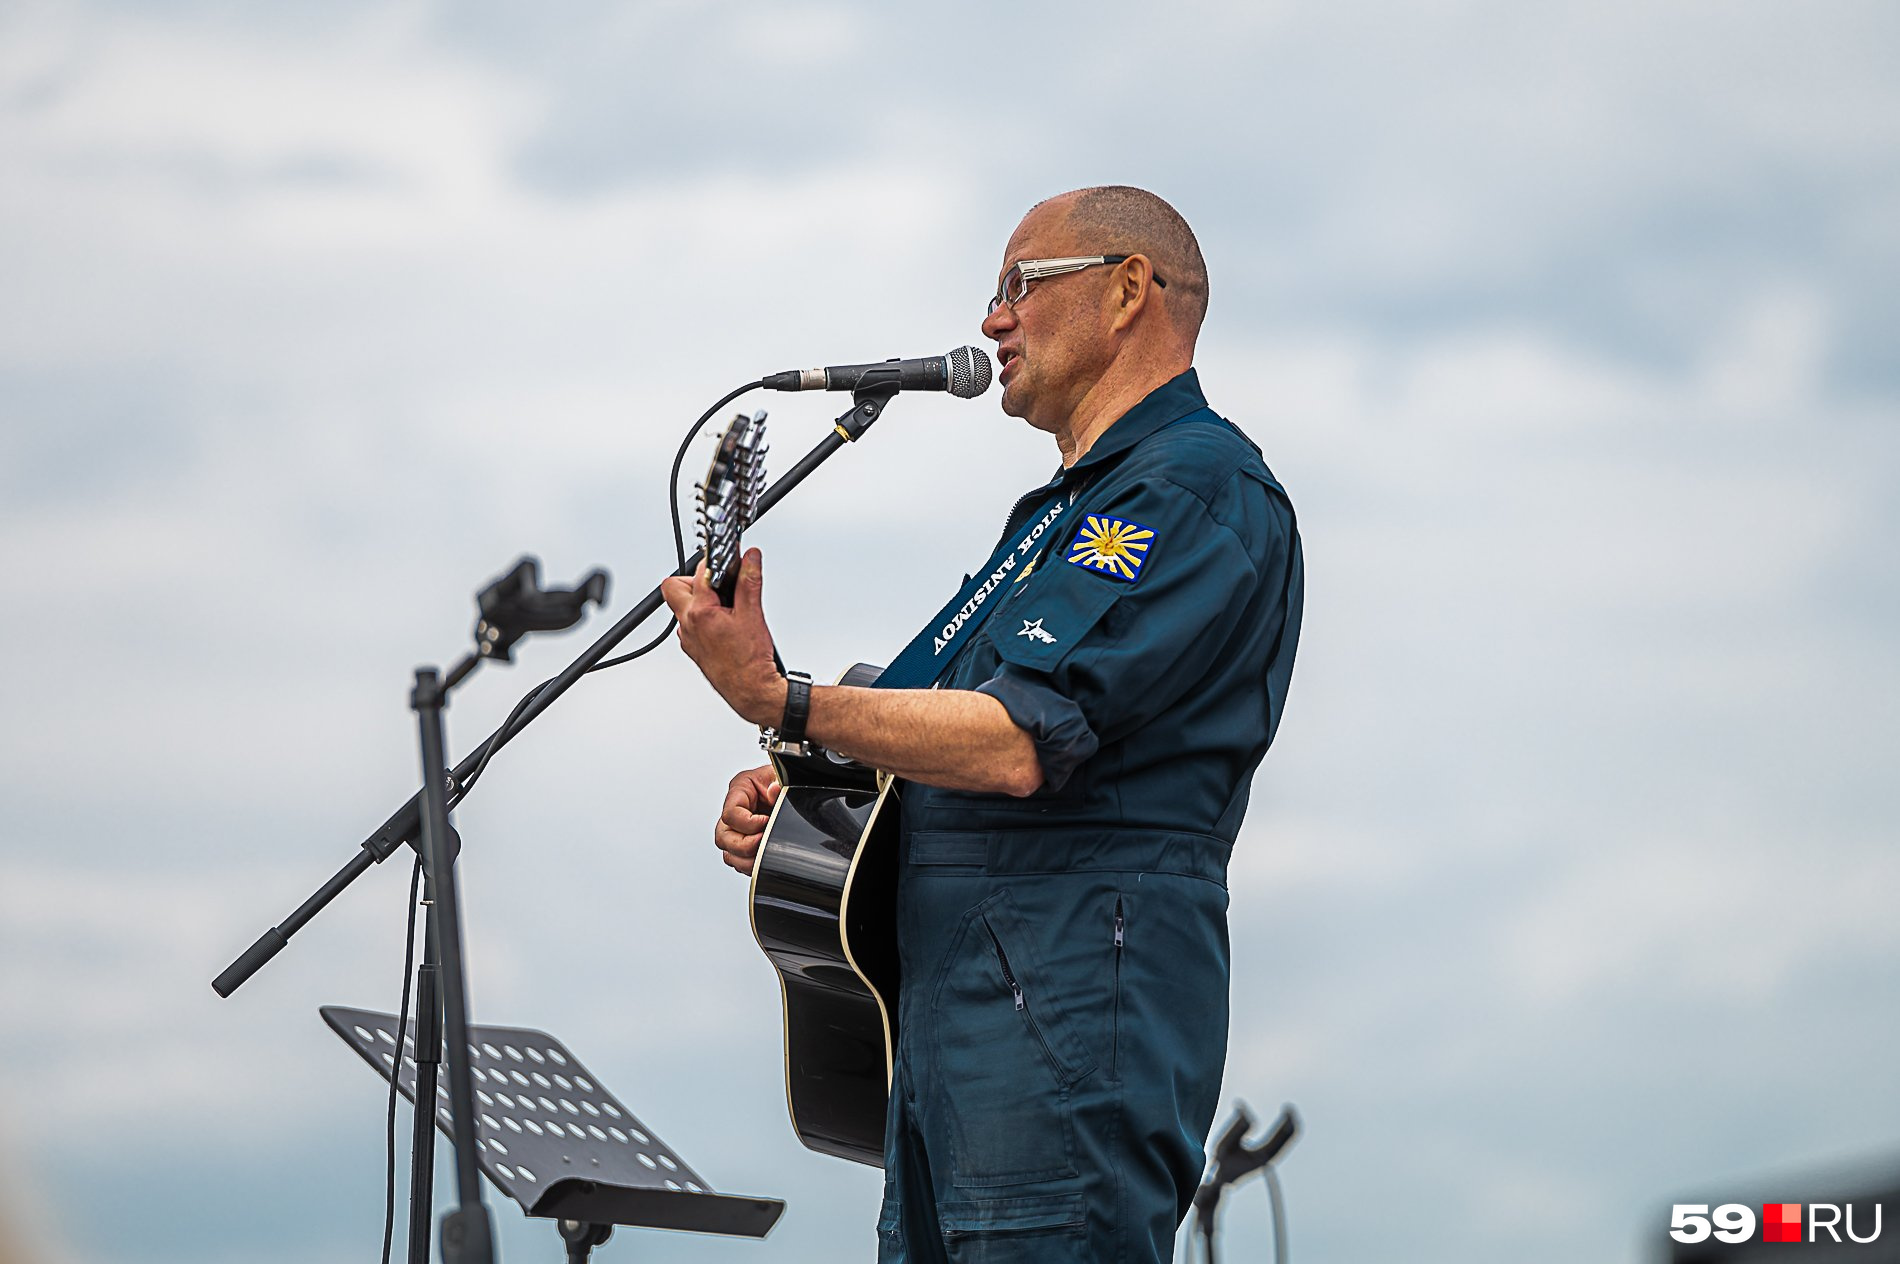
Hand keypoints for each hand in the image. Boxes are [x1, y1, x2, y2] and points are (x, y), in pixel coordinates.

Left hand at [660, 547, 786, 727]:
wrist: (750, 690)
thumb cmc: (749, 661)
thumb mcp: (753, 613)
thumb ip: (749, 580)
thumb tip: (750, 558)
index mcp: (699, 612)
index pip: (699, 573)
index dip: (715, 562)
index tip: (727, 560)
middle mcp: (687, 624)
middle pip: (675, 587)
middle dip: (695, 580)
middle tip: (718, 584)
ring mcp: (688, 637)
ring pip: (683, 607)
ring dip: (700, 600)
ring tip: (725, 607)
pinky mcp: (693, 647)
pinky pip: (690, 624)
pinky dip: (704, 618)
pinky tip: (724, 625)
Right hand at [714, 764, 780, 875]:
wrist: (796, 787)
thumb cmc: (784, 779)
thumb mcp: (782, 775)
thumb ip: (777, 782)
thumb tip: (774, 790)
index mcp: (740, 789)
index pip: (730, 813)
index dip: (748, 823)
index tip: (766, 822)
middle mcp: (735, 810)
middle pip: (723, 837)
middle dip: (745, 846)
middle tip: (764, 841)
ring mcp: (738, 829)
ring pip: (729, 853)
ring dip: (747, 859)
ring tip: (765, 853)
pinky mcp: (745, 842)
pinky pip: (739, 861)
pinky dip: (751, 865)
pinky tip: (764, 858)